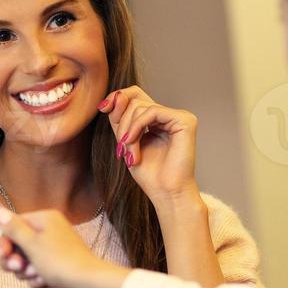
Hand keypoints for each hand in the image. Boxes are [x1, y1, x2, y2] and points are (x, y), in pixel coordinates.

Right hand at [0, 208, 128, 287]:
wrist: (89, 285)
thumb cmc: (61, 262)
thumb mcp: (32, 243)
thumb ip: (13, 228)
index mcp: (44, 219)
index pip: (13, 225)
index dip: (4, 241)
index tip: (3, 254)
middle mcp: (50, 231)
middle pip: (17, 245)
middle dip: (15, 260)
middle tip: (20, 267)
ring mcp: (54, 250)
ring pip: (25, 262)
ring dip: (26, 272)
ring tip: (37, 275)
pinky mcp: (57, 267)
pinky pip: (37, 273)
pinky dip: (38, 279)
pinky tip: (46, 282)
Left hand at [100, 87, 199, 206]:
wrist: (166, 193)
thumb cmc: (150, 174)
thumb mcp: (126, 141)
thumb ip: (120, 118)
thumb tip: (116, 95)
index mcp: (158, 119)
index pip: (135, 95)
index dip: (117, 98)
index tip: (102, 108)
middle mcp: (169, 115)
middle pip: (135, 100)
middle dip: (122, 123)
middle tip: (121, 148)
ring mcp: (179, 117)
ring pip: (141, 107)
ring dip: (128, 131)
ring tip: (130, 154)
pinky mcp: (185, 121)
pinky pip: (152, 111)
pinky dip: (137, 126)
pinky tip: (132, 142)